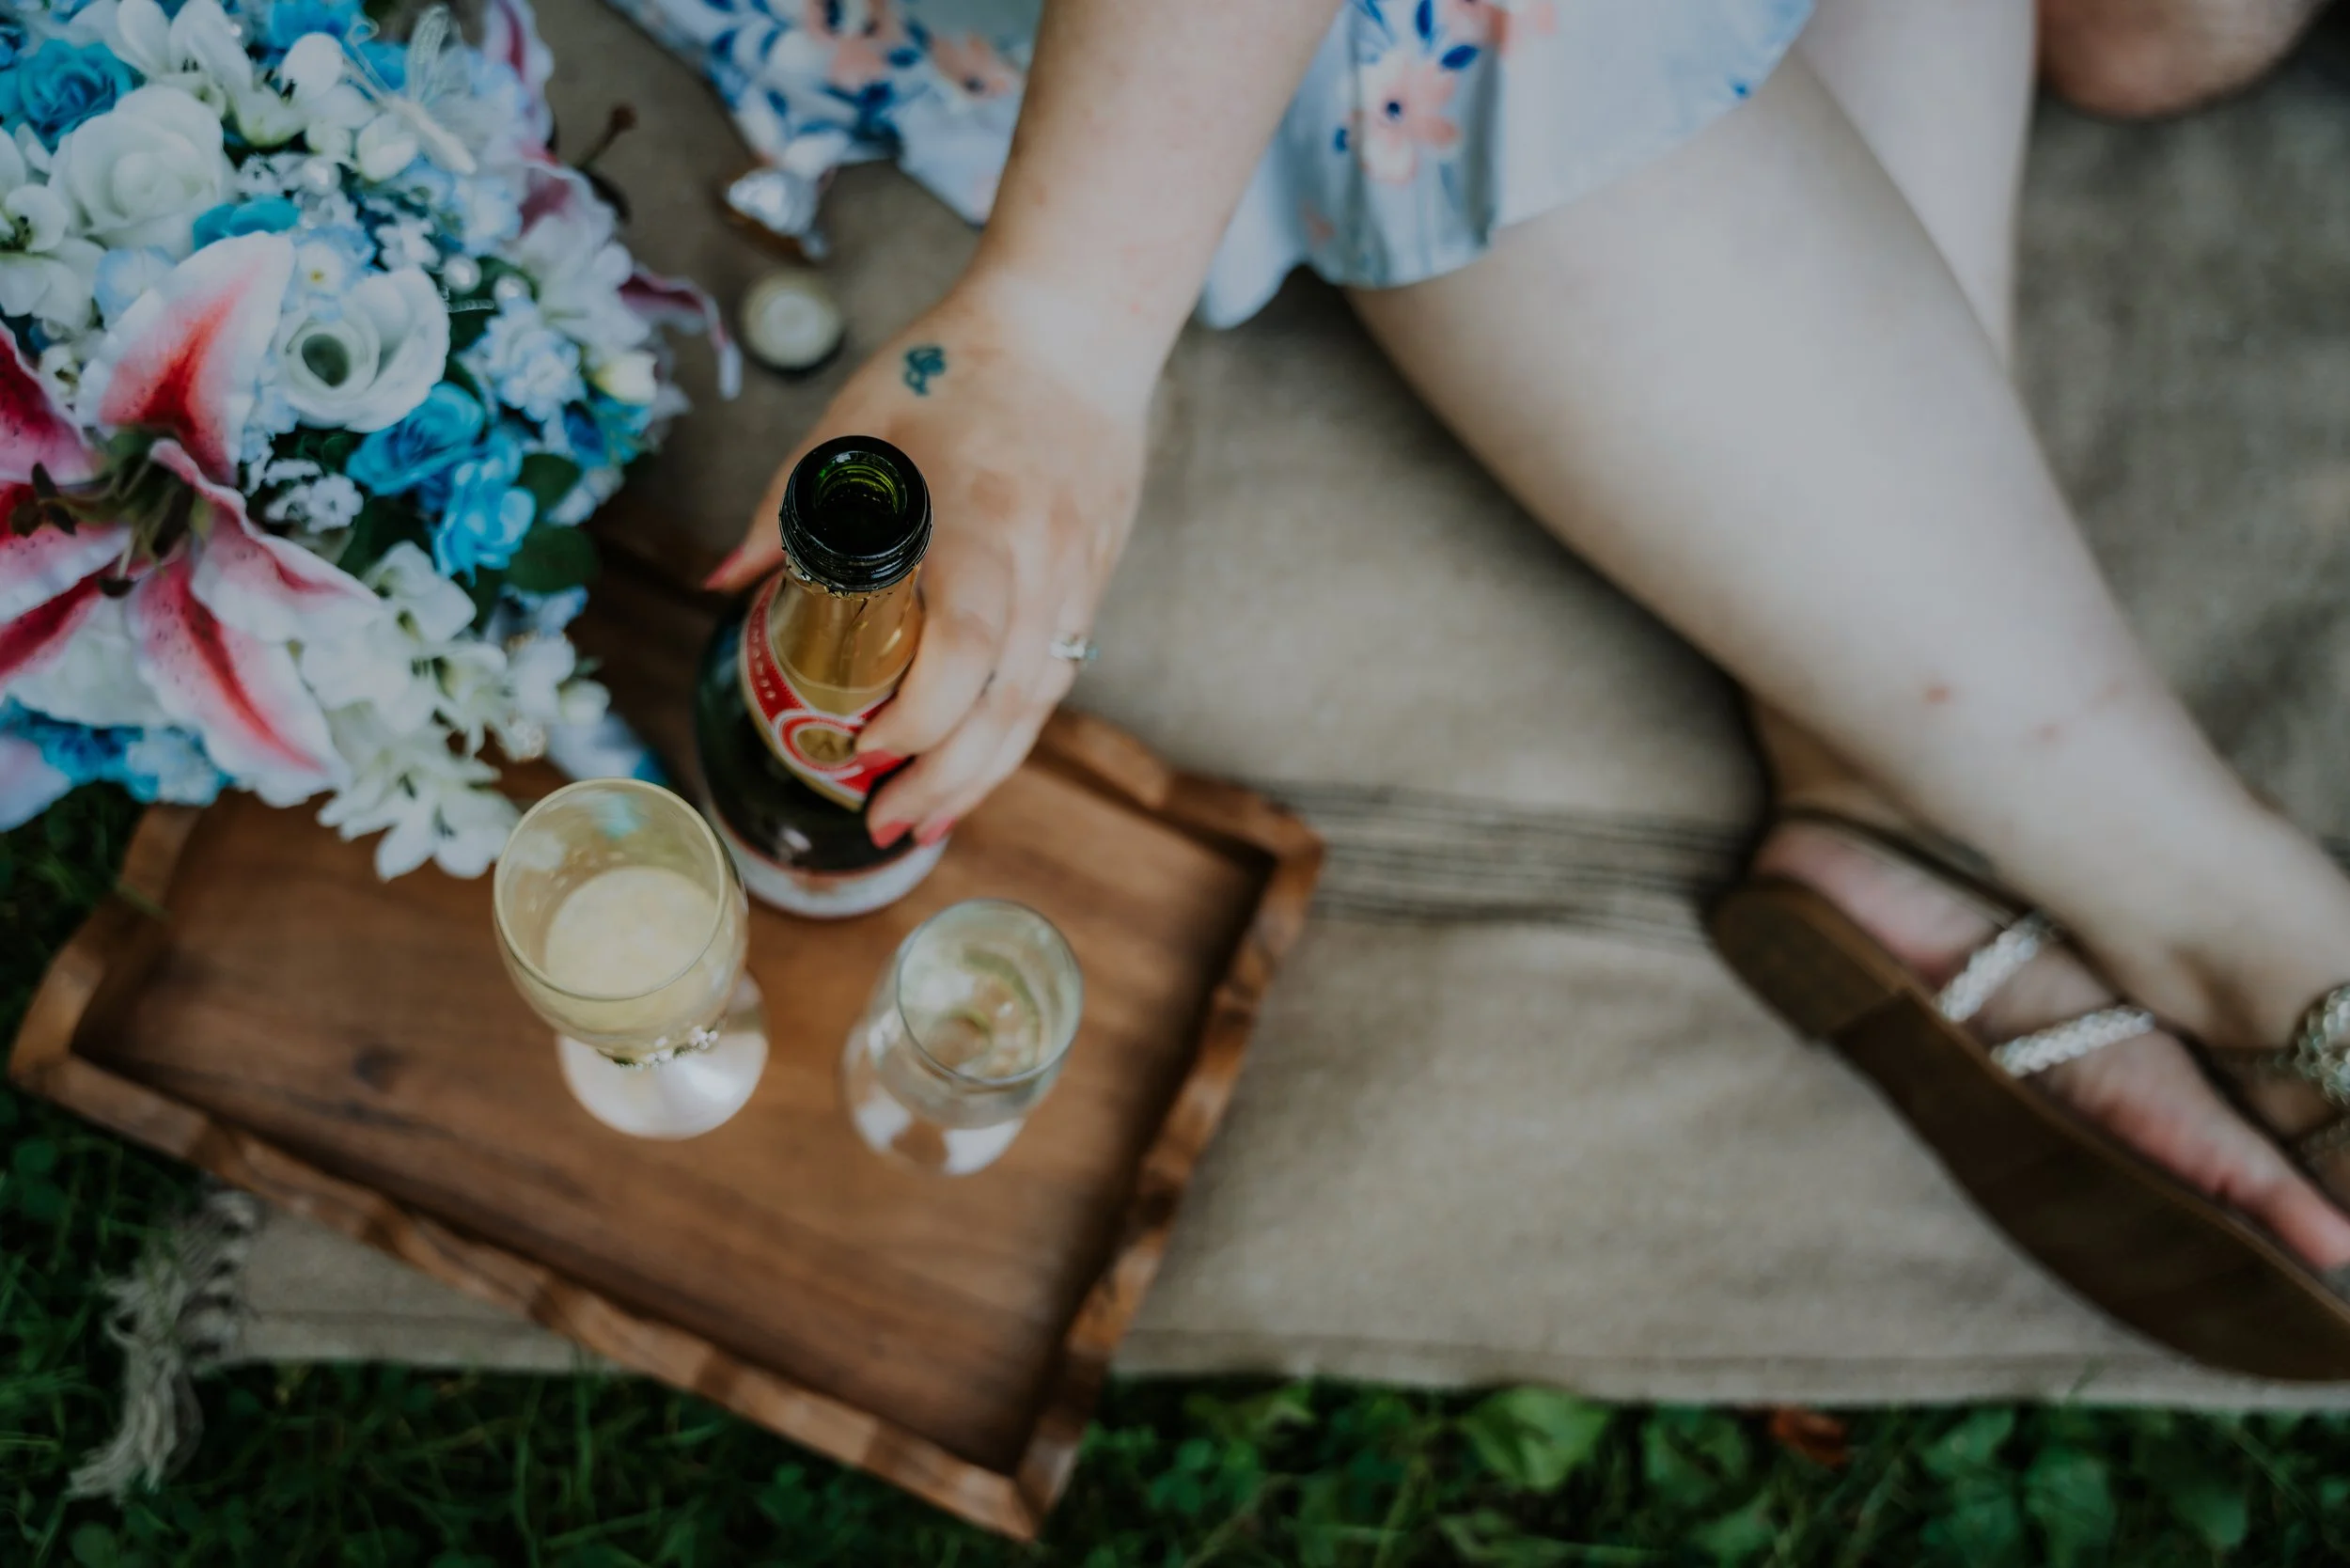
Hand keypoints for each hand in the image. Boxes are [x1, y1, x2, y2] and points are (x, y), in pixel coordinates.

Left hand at [707, 279, 1147, 845]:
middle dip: (943, 779)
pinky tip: (970, 770)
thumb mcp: (855, 420)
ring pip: (1039, 704)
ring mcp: (1079, 576)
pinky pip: (1054, 679)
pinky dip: (1009, 735)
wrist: (1077, 326)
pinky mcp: (1095, 583)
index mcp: (983, 514)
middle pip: (1006, 702)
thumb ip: (787, 507)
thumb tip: (720, 586)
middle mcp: (1044, 558)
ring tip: (920, 824)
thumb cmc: (956, 363)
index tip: (863, 746)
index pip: (964, 642)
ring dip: (981, 775)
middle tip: (878, 825)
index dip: (918, 713)